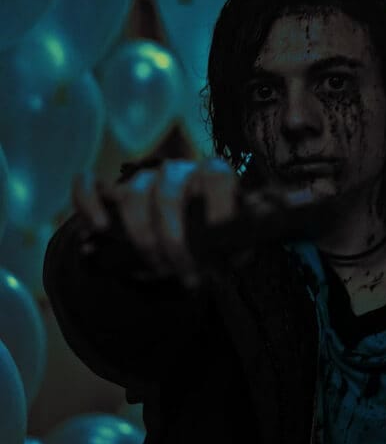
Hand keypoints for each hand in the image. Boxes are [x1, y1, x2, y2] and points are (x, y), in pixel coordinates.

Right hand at [72, 158, 238, 286]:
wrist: (175, 234)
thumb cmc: (209, 235)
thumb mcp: (228, 240)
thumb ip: (234, 244)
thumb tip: (237, 254)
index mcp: (210, 174)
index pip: (216, 176)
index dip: (219, 204)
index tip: (219, 236)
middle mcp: (176, 171)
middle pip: (168, 195)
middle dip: (173, 240)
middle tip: (182, 272)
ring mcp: (142, 179)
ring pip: (133, 194)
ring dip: (141, 237)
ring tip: (155, 269)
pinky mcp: (111, 190)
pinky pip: (89, 186)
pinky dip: (89, 204)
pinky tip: (98, 229)